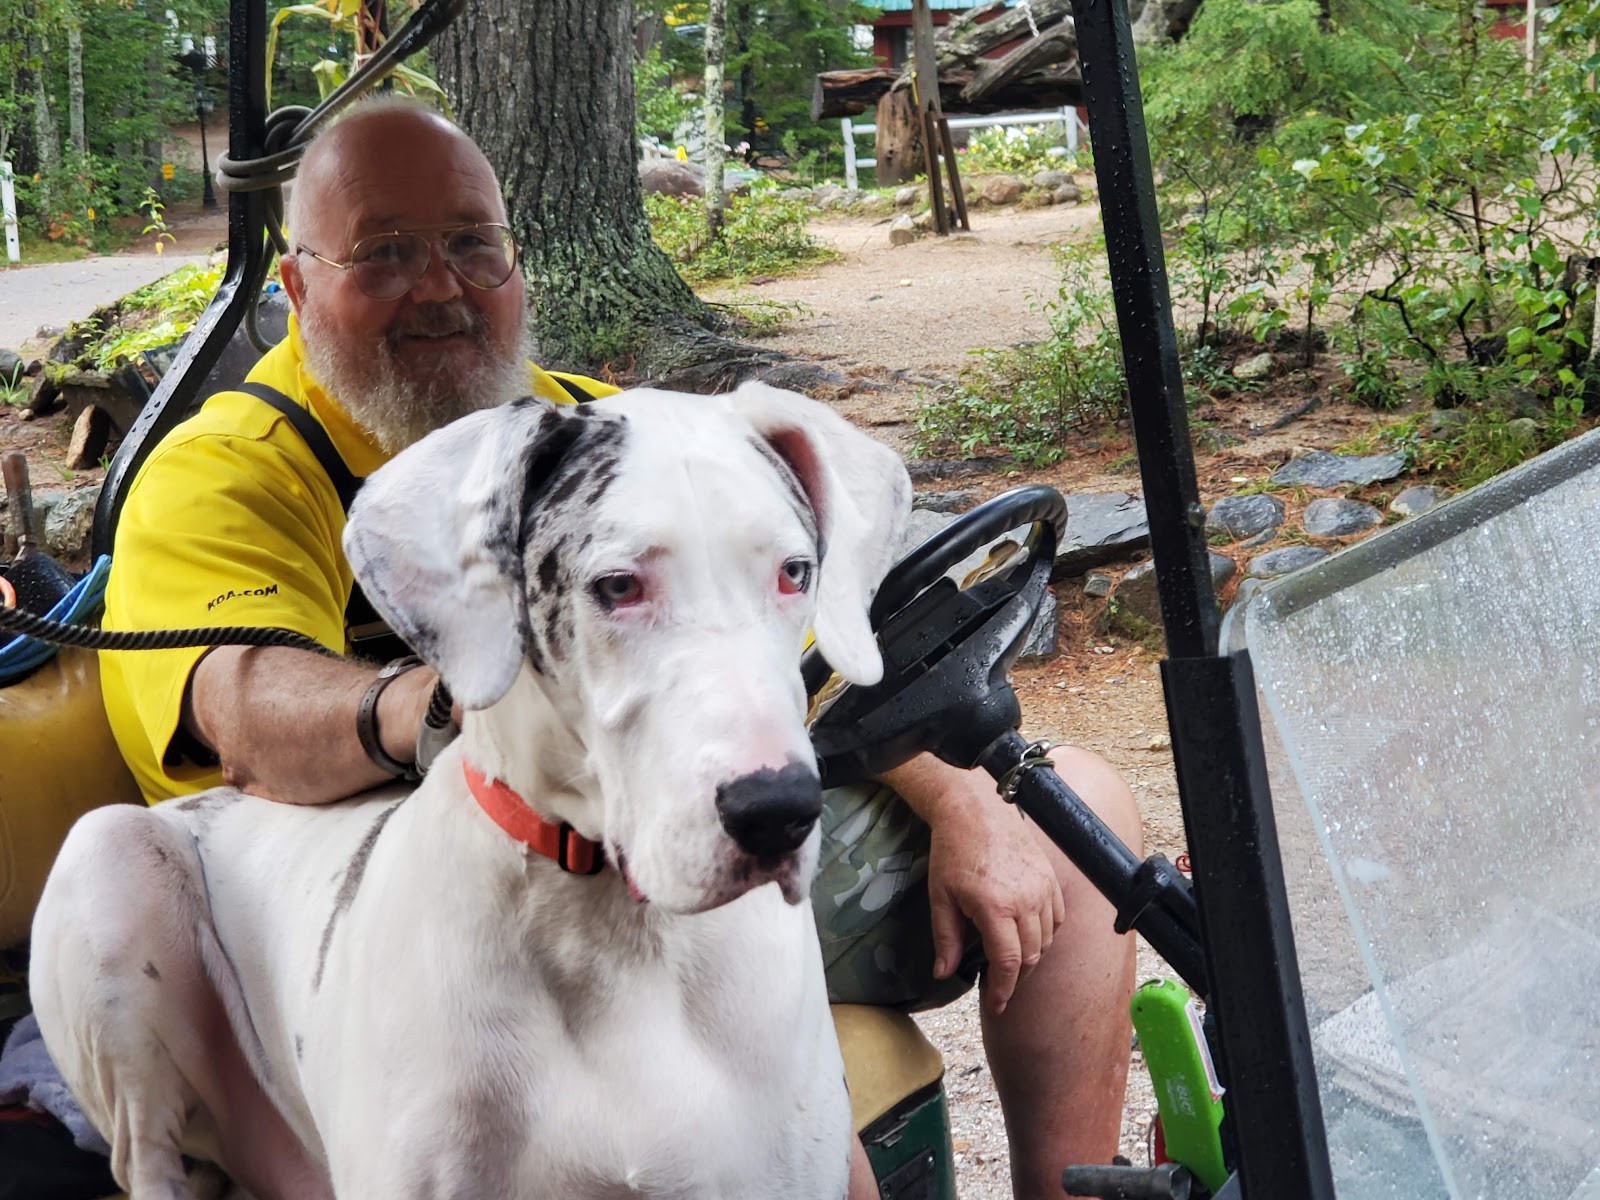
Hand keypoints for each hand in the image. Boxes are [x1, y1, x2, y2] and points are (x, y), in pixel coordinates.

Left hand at [926, 797, 1065, 1014]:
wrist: (975, 810)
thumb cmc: (953, 851)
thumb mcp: (941, 896)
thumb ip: (946, 938)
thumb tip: (944, 974)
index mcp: (996, 906)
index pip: (1008, 961)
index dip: (1004, 989)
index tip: (996, 1005)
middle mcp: (1026, 899)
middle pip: (1031, 955)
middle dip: (1016, 977)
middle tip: (998, 985)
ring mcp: (1043, 887)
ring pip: (1046, 939)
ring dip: (1030, 956)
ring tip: (1008, 959)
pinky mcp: (1050, 878)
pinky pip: (1057, 918)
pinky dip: (1045, 934)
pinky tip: (1025, 935)